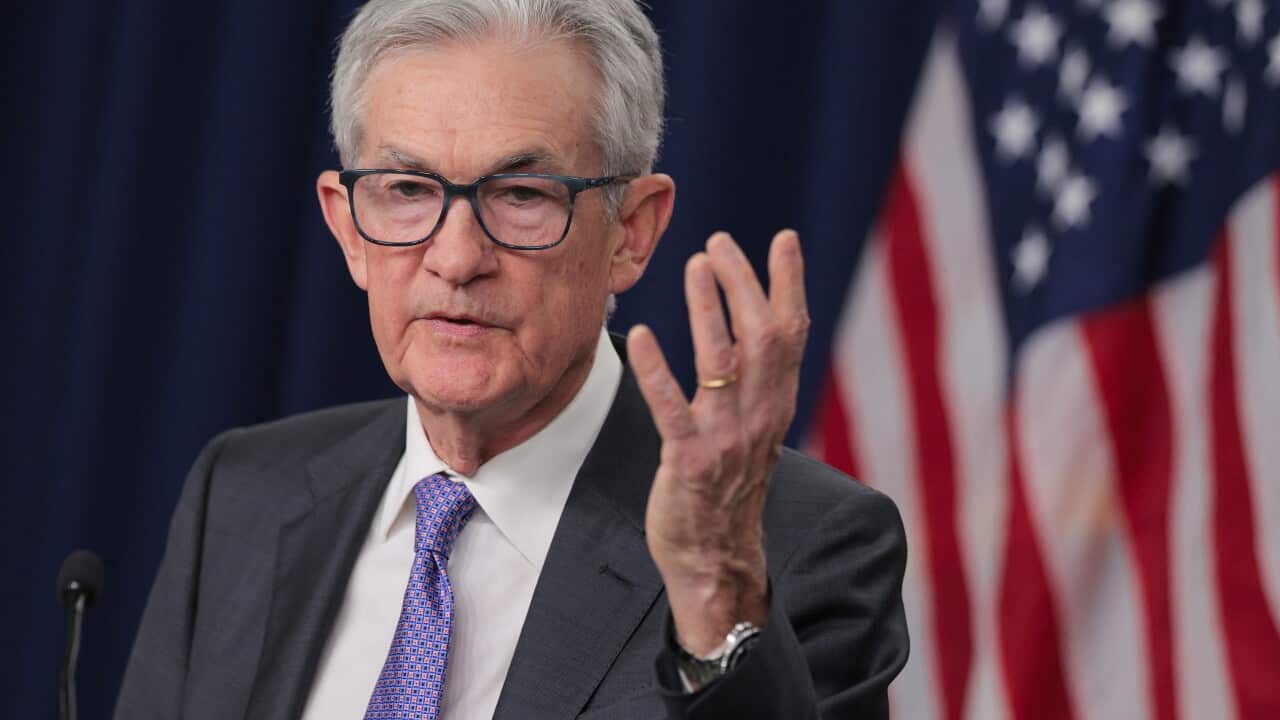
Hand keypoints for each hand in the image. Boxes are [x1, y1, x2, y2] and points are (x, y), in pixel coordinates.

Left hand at [627, 230, 809, 655]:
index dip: (790, 285)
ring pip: (724, 363)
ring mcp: (726, 440)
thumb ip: (758, 383)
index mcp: (777, 406)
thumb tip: (754, 327)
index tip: (783, 239)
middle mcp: (759, 417)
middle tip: (720, 243)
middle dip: (745, 284)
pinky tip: (642, 335)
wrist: (717, 559)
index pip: (793, 334)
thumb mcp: (754, 430)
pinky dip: (657, 371)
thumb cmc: (728, 488)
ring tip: (696, 265)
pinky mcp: (690, 463)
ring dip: (710, 310)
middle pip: (764, 337)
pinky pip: (672, 410)